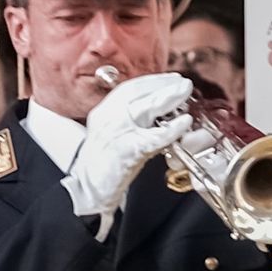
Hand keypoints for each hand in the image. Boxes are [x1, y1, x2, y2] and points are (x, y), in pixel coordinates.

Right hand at [62, 72, 193, 217]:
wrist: (86, 192)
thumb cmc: (101, 168)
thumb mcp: (111, 135)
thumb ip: (129, 122)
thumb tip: (156, 110)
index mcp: (103, 112)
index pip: (129, 88)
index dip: (153, 81)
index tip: (171, 78)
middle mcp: (107, 117)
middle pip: (138, 92)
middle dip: (164, 84)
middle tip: (184, 84)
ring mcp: (116, 132)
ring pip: (147, 107)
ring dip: (170, 97)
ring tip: (185, 93)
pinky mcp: (127, 150)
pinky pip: (155, 136)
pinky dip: (173, 128)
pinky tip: (184, 123)